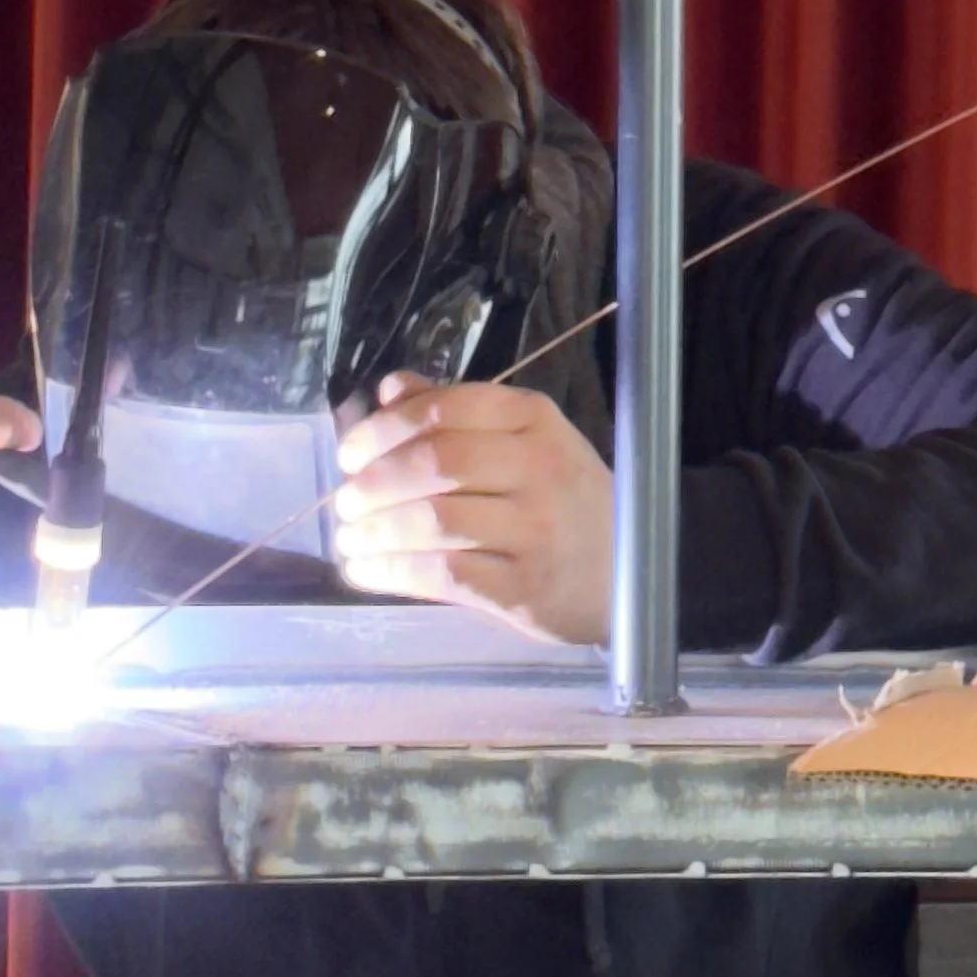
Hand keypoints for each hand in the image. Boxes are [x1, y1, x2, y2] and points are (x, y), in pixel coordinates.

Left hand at [332, 375, 611, 644]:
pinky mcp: (525, 588)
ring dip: (374, 531)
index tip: (349, 453)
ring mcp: (536, 529)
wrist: (631, 575)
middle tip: (345, 501)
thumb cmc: (565, 505)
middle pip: (435, 461)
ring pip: (432, 519)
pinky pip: (442, 573)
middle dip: (373, 481)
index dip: (384, 429)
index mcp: (536, 421)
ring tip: (350, 540)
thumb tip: (392, 389)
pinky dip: (391, 571)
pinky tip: (367, 571)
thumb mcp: (526, 446)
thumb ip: (459, 415)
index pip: (446, 409)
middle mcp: (541, 467)